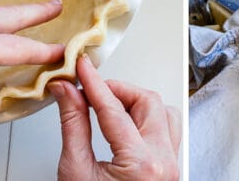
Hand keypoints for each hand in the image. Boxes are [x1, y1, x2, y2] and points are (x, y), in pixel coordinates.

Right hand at [48, 55, 181, 180]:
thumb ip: (73, 126)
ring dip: (136, 102)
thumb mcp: (75, 171)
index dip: (94, 83)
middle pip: (148, 102)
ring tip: (108, 105)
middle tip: (90, 89)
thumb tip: (67, 92)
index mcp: (141, 166)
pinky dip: (147, 118)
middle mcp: (164, 163)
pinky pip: (168, 129)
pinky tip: (127, 121)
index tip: (81, 68)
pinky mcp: (170, 167)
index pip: (114, 109)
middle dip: (117, 90)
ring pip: (164, 112)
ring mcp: (171, 165)